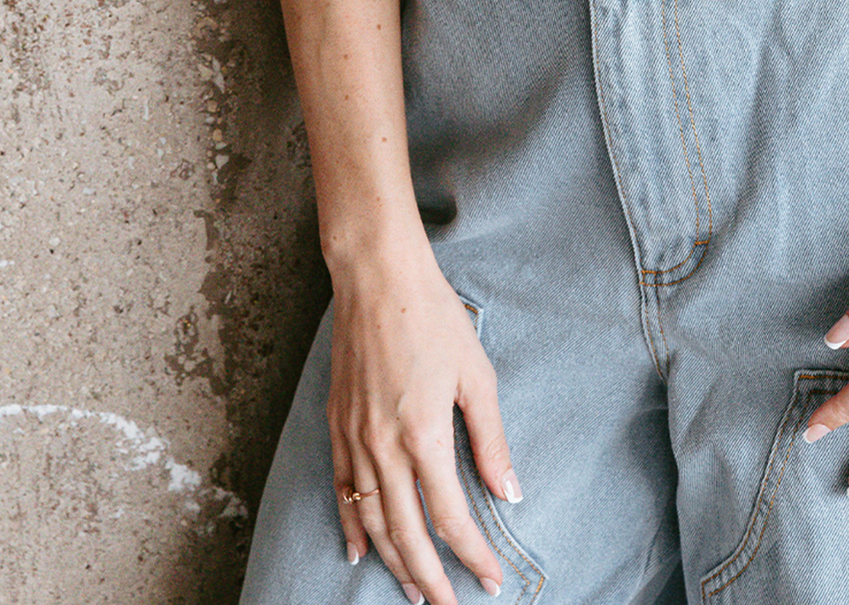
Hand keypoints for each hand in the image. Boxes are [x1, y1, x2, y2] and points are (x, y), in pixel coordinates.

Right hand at [327, 240, 521, 602]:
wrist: (377, 276)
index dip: (471, 556)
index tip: (491, 580)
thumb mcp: (477, 375)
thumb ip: (492, 440)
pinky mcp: (337, 424)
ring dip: (392, 561)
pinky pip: (341, 490)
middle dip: (430, 579)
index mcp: (423, 436)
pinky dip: (350, 525)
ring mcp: (354, 438)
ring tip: (413, 590)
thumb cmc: (432, 316)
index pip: (450, 518)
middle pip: (406, 534)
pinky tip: (359, 549)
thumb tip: (511, 492)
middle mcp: (383, 446)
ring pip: (371, 520)